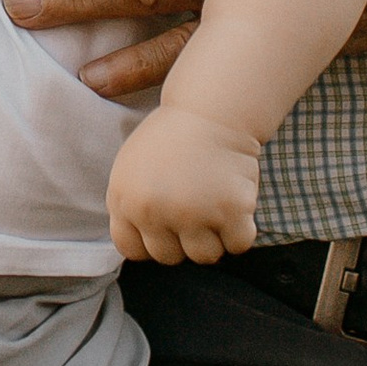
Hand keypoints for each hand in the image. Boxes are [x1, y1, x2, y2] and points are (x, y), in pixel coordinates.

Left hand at [106, 102, 261, 265]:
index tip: (164, 225)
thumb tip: (142, 248)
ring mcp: (194, 214)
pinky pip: (238, 245)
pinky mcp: (231, 211)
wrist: (212, 108)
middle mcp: (156, 212)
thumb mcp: (131, 168)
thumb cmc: (173, 136)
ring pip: (205, 256)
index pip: (132, 249)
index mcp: (125, 200)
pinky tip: (235, 204)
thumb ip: (130, 207)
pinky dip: (241, 230)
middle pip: (169, 257)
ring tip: (214, 205)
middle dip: (182, 238)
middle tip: (194, 209)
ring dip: (214, 237)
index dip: (150, 240)